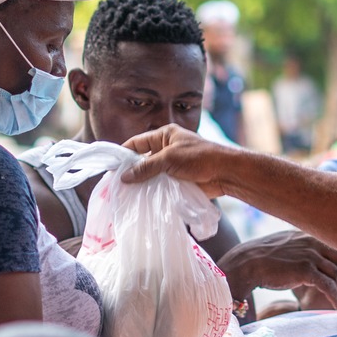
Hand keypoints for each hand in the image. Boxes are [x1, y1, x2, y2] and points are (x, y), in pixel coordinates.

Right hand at [122, 124, 237, 194]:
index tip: (111, 167)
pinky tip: (141, 200)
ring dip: (142, 184)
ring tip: (125, 196)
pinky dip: (152, 192)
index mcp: (165, 136)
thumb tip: (124, 177)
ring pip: (150, 175)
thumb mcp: (170, 158)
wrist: (226, 173)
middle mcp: (166, 149)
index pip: (137, 143)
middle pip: (142, 160)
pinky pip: (160, 186)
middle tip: (116, 186)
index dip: (124, 154)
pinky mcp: (177, 181)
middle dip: (131, 172)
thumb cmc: (200, 158)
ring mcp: (172, 166)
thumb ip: (146, 167)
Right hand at [219, 231, 336, 309]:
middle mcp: (312, 243)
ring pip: (336, 275)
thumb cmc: (264, 257)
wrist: (248, 262)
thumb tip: (310, 261)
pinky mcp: (305, 270)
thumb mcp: (287, 246)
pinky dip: (336, 297)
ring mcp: (310, 256)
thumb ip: (302, 248)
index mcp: (309, 236)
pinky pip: (328, 286)